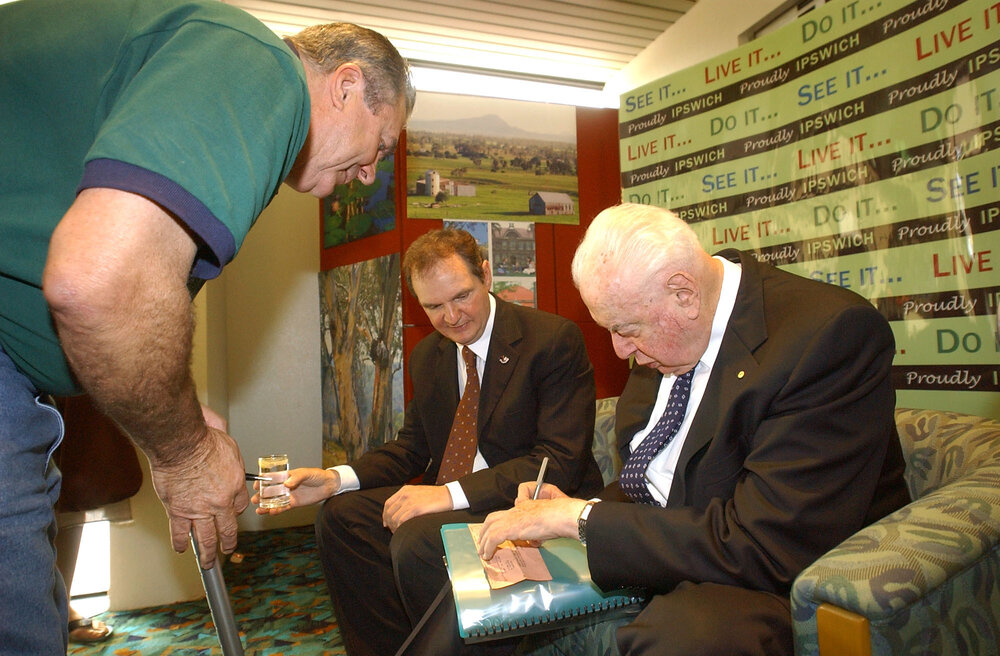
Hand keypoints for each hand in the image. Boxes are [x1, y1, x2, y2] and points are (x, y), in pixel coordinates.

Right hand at [149, 423, 248, 568]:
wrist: (181, 444)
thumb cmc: (204, 440)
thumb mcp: (230, 444)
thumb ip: (232, 457)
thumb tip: (232, 458)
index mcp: (234, 487)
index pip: (240, 505)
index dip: (237, 510)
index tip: (233, 512)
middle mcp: (219, 502)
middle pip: (227, 529)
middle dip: (228, 542)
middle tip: (228, 550)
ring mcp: (198, 510)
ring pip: (206, 538)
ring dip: (208, 552)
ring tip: (209, 562)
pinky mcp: (177, 511)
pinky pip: (180, 532)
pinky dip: (181, 542)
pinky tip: (182, 549)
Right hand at [253, 467, 340, 514]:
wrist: (328, 486)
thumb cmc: (317, 475)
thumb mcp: (306, 473)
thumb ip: (296, 477)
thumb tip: (286, 484)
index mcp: (286, 476)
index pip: (271, 478)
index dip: (262, 481)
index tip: (255, 485)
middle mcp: (285, 486)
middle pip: (270, 491)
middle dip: (261, 496)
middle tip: (254, 500)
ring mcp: (288, 495)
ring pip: (274, 501)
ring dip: (266, 505)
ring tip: (258, 510)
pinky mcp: (294, 503)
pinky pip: (283, 508)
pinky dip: (276, 510)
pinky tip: (270, 513)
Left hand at [382, 485, 452, 531]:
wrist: (449, 495)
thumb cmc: (436, 496)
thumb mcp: (418, 492)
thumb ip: (408, 499)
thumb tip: (399, 511)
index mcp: (405, 490)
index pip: (388, 503)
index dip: (385, 515)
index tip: (386, 523)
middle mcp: (405, 494)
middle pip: (389, 512)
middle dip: (389, 523)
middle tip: (393, 530)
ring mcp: (410, 501)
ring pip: (394, 518)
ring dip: (394, 527)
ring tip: (399, 532)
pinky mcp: (417, 508)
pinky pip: (402, 521)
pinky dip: (400, 528)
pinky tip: (403, 531)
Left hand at [477, 484, 584, 559]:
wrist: (558, 515)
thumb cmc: (557, 517)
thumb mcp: (544, 523)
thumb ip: (536, 531)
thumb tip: (535, 541)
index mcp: (522, 508)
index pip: (504, 514)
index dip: (496, 523)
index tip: (494, 532)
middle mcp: (514, 512)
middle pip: (491, 519)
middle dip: (484, 531)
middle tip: (482, 542)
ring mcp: (510, 519)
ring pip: (489, 530)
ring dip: (484, 542)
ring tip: (482, 552)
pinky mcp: (508, 528)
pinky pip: (493, 539)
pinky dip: (488, 548)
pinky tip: (488, 555)